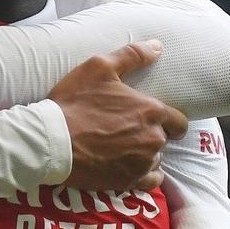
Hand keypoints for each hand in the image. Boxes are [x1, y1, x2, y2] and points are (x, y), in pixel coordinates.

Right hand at [48, 42, 186, 191]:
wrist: (51, 141)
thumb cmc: (74, 102)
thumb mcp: (99, 67)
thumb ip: (133, 55)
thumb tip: (158, 46)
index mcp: (151, 111)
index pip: (179, 121)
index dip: (168, 120)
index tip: (154, 120)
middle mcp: (153, 139)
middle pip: (165, 140)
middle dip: (152, 136)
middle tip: (130, 132)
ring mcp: (141, 163)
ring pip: (155, 160)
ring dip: (144, 155)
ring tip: (122, 149)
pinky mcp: (127, 182)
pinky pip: (150, 181)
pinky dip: (143, 175)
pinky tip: (128, 168)